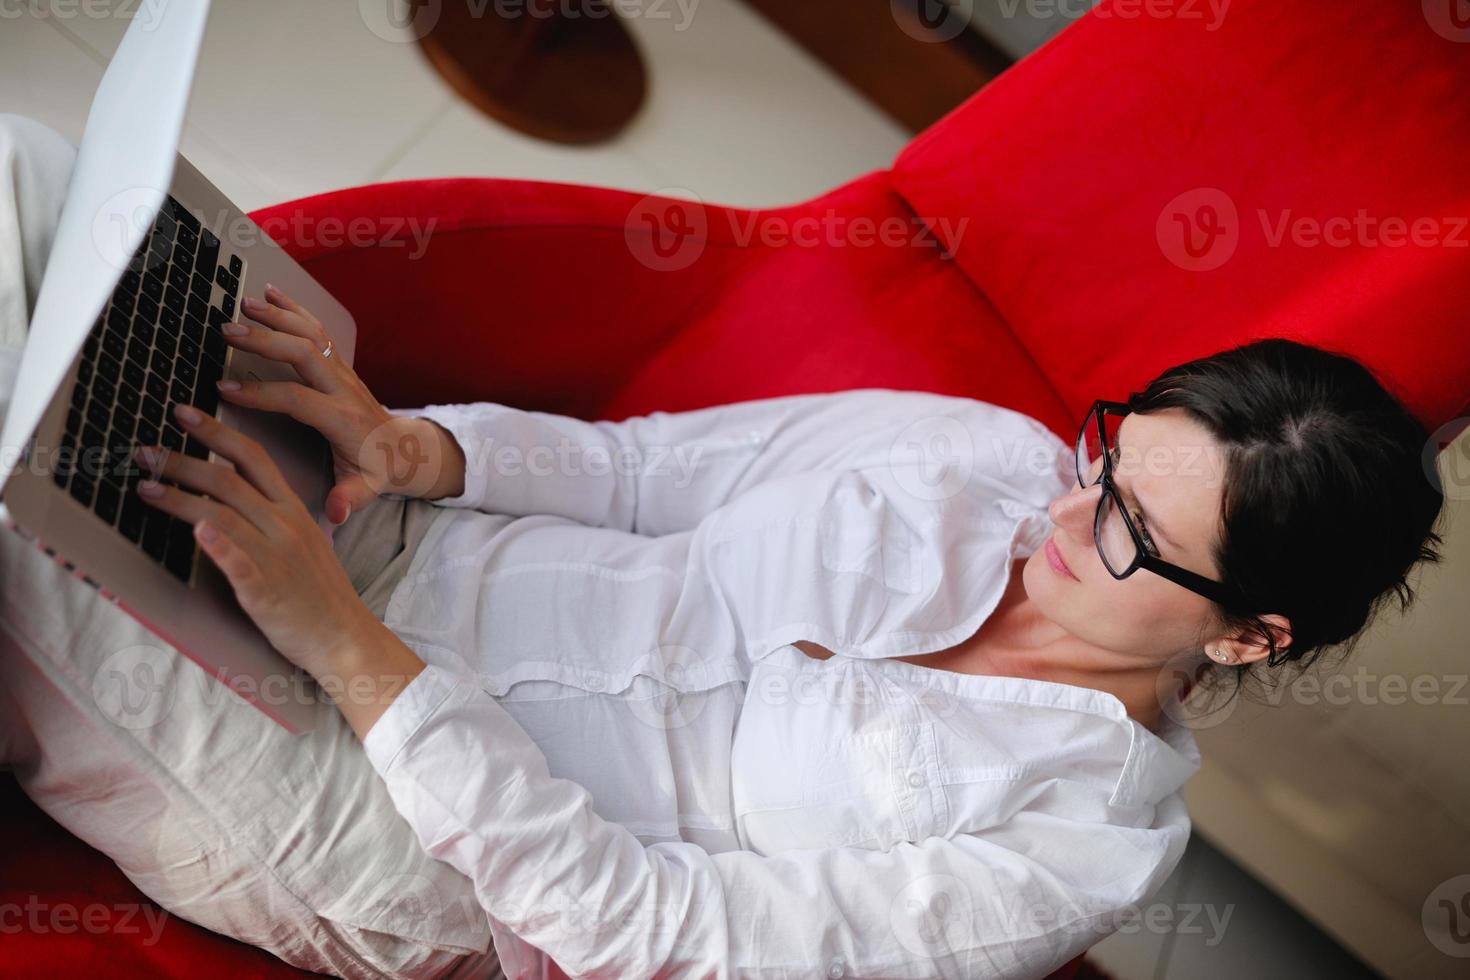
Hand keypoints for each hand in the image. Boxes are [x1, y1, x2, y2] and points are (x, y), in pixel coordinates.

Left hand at [132, 402, 384, 678]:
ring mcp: (275, 557)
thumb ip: (273, 517)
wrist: (343, 635)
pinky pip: (240, 563)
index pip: (253, 458)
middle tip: (146, 451)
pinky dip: (218, 546)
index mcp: (293, 510)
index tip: (185, 415)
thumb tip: (229, 502)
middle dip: (182, 460)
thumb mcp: (305, 541)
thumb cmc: (320, 593)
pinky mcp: (265, 590)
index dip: (217, 433)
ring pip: (222, 515)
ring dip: (179, 498)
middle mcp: (284, 526)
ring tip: (145, 488)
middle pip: (228, 480)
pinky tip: (196, 532)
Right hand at [214, 284, 464, 524]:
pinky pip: (315, 330)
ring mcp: (342, 371)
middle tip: (227, 332)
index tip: (225, 388)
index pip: (298, 399)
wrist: (404, 448)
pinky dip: (292, 309)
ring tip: (242, 305)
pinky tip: (269, 294)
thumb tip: (337, 514)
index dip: (262, 393)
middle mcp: (343, 388)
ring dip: (277, 317)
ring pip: (310, 334)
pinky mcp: (338, 363)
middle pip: (304, 353)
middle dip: (265, 341)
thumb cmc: (379, 469)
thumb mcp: (367, 489)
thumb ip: (351, 498)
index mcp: (343, 419)